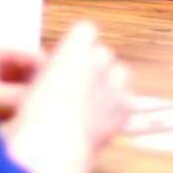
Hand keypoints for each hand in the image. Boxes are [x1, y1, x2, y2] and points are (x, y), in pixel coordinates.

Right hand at [14, 22, 131, 151]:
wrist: (54, 142)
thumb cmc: (37, 114)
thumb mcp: (35, 83)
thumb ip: (54, 71)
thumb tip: (59, 75)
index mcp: (73, 48)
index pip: (86, 30)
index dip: (80, 44)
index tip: (72, 56)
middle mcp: (97, 61)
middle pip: (104, 53)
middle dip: (96, 66)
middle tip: (80, 85)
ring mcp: (114, 84)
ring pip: (122, 73)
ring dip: (113, 83)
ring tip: (96, 102)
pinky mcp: (124, 108)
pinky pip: (134, 104)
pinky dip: (130, 111)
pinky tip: (137, 119)